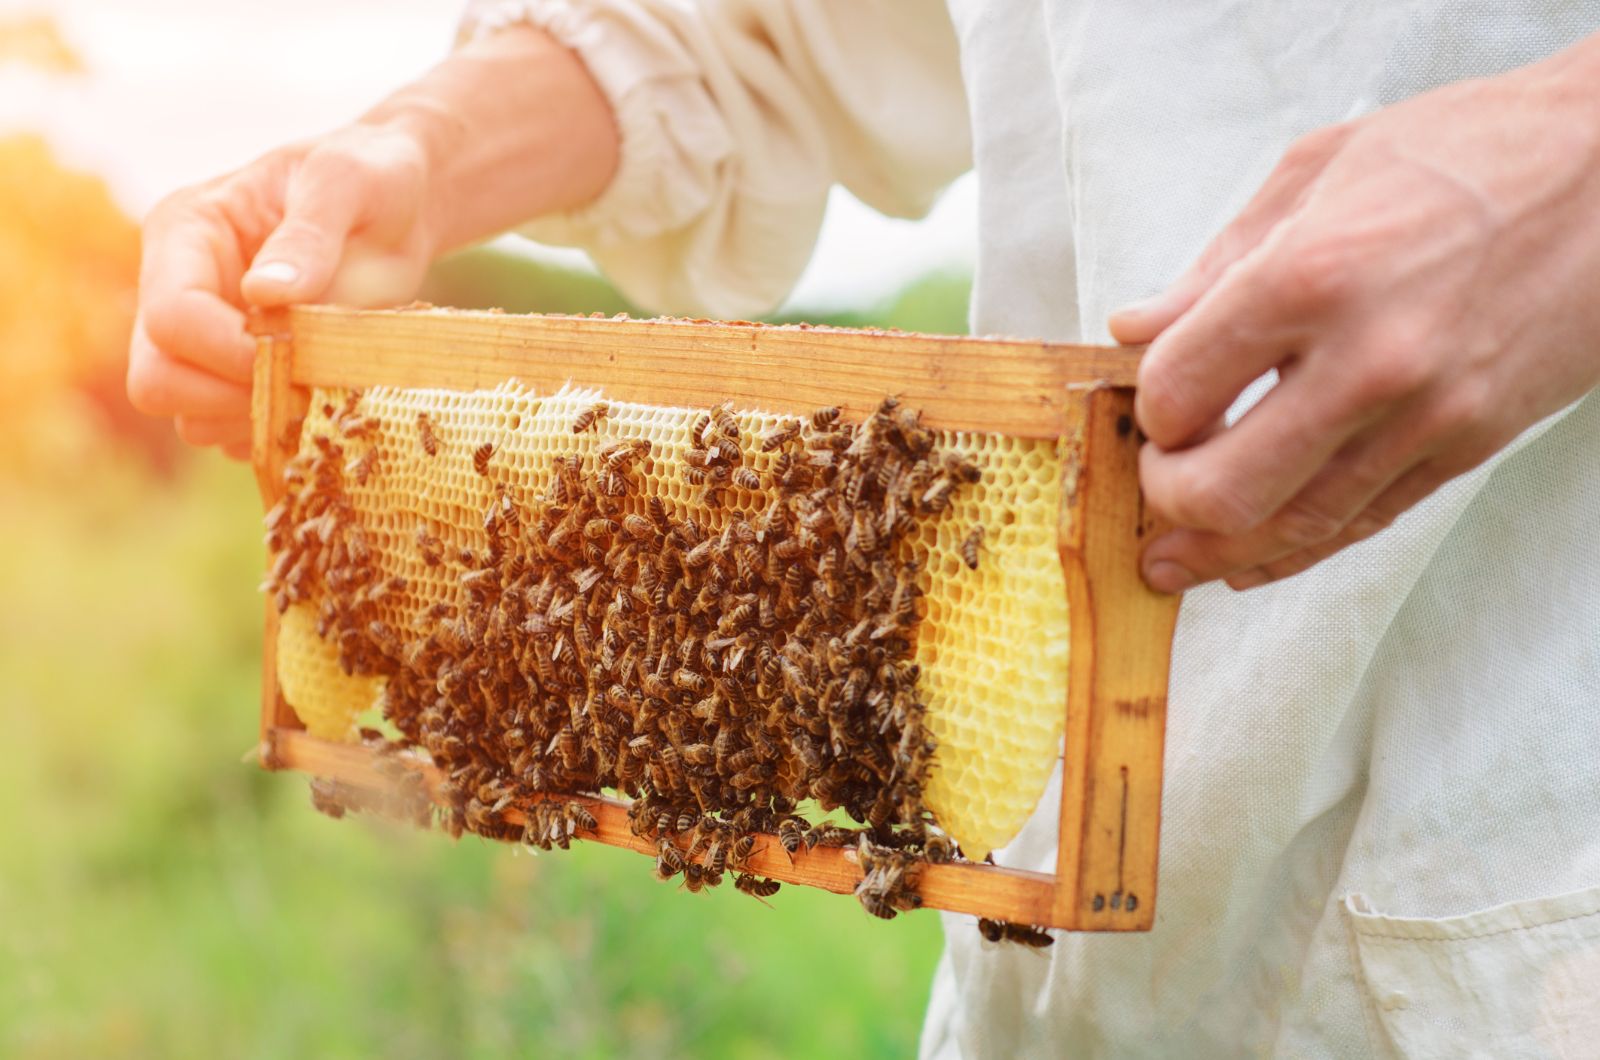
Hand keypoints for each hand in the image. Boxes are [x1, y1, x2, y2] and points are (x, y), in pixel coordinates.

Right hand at [128, 121, 438, 458]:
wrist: (400, 205)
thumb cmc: (369, 176)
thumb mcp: (346, 184)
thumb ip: (308, 236)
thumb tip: (265, 294)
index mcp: (185, 234)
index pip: (171, 320)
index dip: (229, 353)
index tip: (298, 353)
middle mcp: (178, 289)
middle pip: (157, 381)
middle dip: (229, 398)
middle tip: (304, 386)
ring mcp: (204, 339)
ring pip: (190, 419)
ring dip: (255, 422)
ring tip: (319, 391)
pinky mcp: (236, 374)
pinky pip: (230, 434)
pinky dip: (273, 435)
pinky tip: (319, 404)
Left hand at [1111, 36, 1599, 592]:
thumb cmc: (1466, 152)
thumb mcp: (1317, 171)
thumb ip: (1214, 266)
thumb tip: (1133, 329)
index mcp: (1309, 277)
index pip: (1179, 392)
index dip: (1148, 410)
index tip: (1153, 400)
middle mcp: (1368, 360)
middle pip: (1223, 488)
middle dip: (1167, 499)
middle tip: (1157, 477)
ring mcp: (1425, 415)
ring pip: (1294, 526)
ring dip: (1219, 552)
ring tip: (1173, 562)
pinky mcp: (1468, 445)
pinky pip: (1364, 524)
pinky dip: (1297, 551)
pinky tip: (1251, 562)